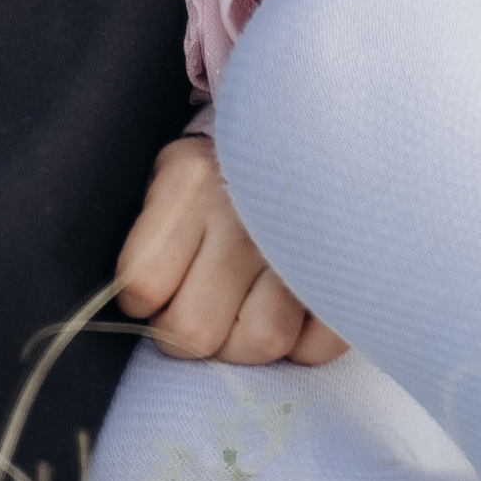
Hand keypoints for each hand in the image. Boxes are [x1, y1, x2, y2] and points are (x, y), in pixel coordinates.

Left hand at [115, 134, 342, 362]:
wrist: (297, 137)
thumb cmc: (218, 175)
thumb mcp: (168, 178)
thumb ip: (148, 236)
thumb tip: (135, 302)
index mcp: (191, 184)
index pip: (142, 284)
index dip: (141, 301)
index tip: (154, 289)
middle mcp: (245, 213)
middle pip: (195, 329)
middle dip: (188, 333)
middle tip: (199, 307)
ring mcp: (299, 240)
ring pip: (261, 340)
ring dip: (244, 341)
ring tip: (243, 311)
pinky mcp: (345, 266)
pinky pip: (317, 344)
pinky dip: (301, 343)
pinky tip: (288, 312)